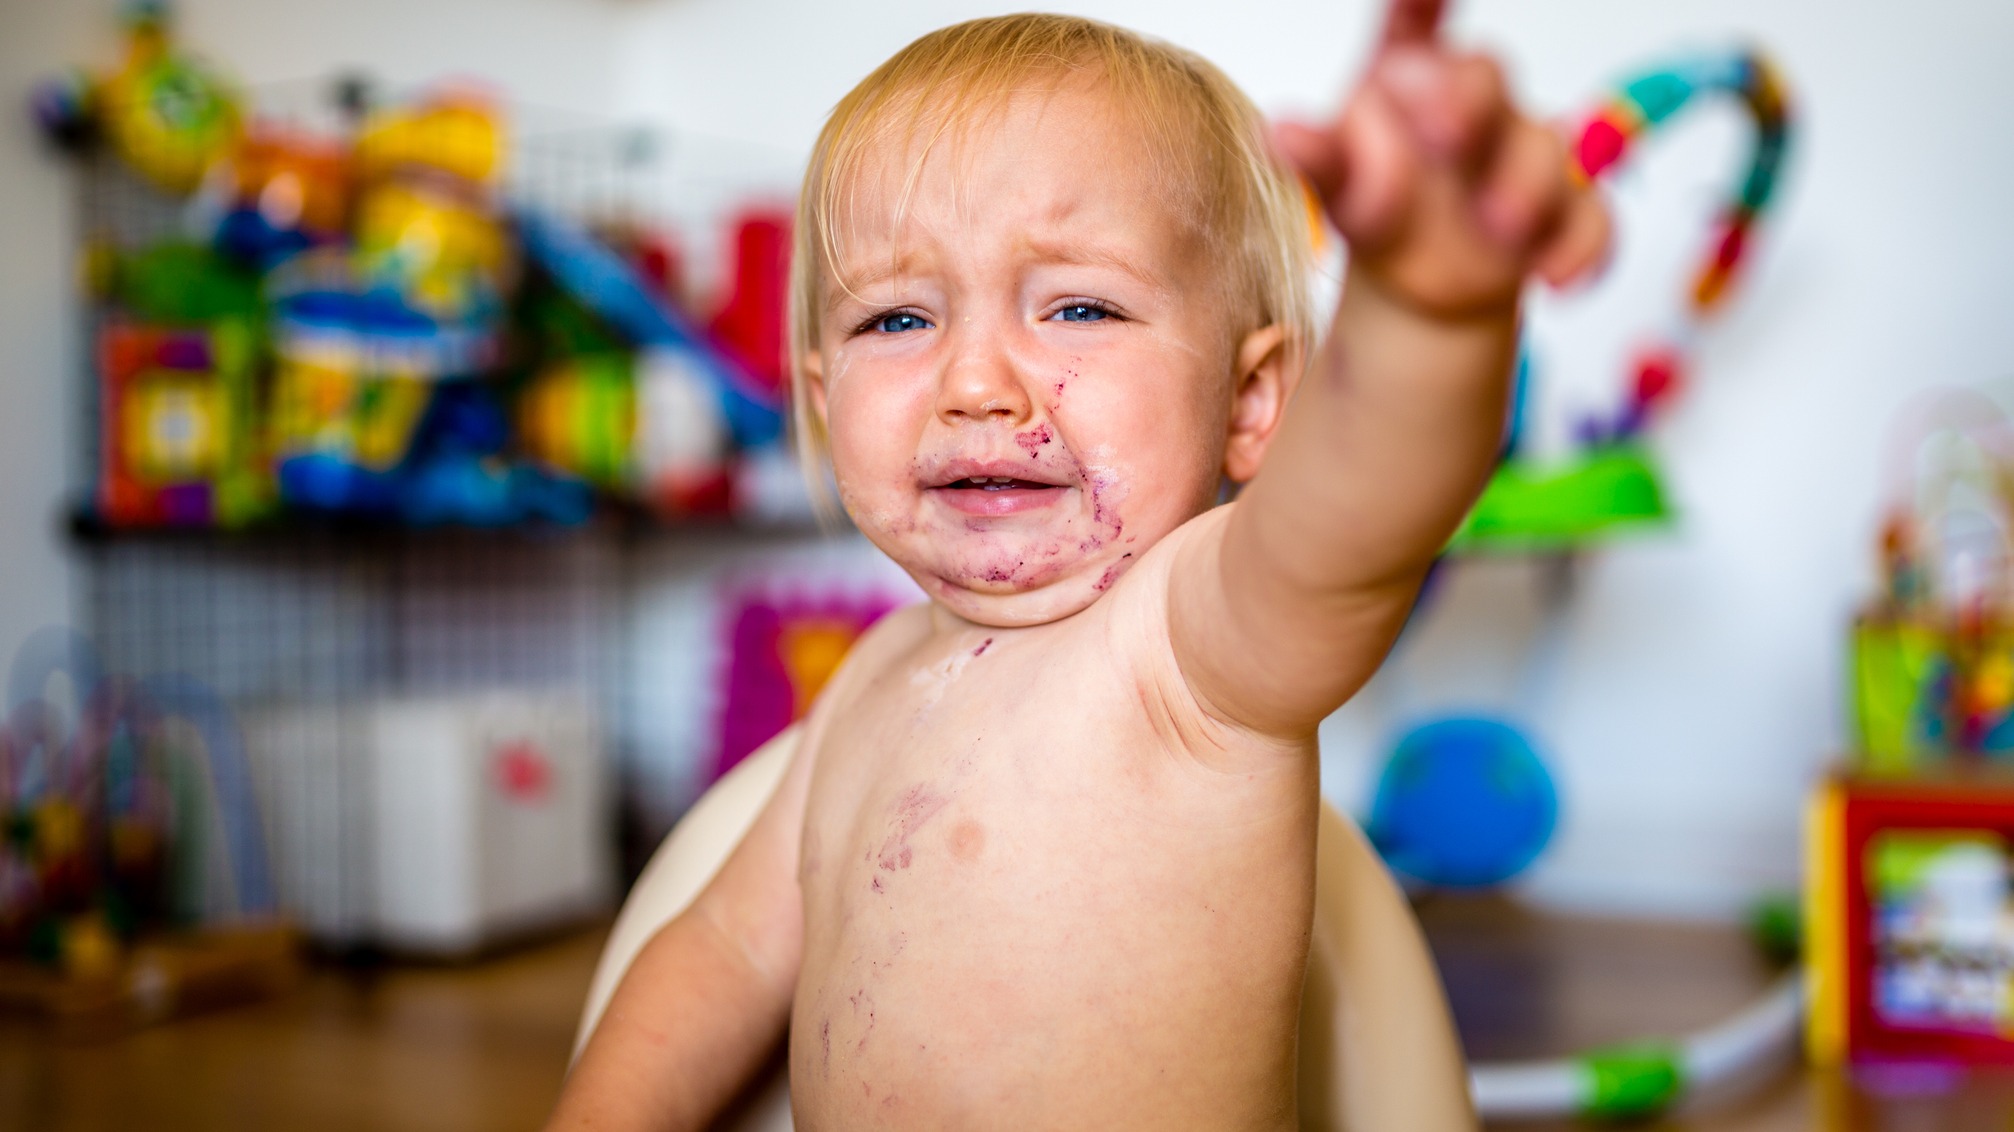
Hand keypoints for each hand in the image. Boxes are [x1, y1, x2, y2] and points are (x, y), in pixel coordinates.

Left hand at [1272, 0, 1609, 319]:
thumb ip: (1319, 157)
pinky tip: (1555, 279)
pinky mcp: (1564, 214)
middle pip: (1486, 76)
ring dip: (1527, 187)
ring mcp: (1524, 156)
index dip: (1418, 3)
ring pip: (1543, 150)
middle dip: (1468, 103)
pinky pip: (1589, 221)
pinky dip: (1580, 250)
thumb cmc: (1377, 204)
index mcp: (1409, 77)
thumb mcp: (1339, 184)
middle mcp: (1473, 103)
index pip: (1412, 25)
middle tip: (1443, 138)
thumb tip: (1281, 131)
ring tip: (1497, 228)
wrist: (1420, 285)